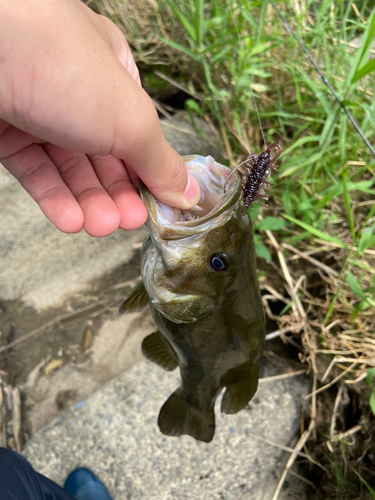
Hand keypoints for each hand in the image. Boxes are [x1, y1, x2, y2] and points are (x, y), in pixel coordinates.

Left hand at [0, 0, 199, 235]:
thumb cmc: (63, 66)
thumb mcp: (131, 119)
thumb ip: (160, 162)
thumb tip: (187, 193)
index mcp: (114, 76)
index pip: (140, 134)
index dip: (152, 172)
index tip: (162, 205)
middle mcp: (78, 93)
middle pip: (107, 156)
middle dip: (120, 194)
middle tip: (129, 220)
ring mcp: (40, 112)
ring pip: (71, 169)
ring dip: (90, 203)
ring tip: (101, 226)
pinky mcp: (7, 132)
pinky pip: (36, 171)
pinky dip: (56, 199)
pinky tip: (71, 220)